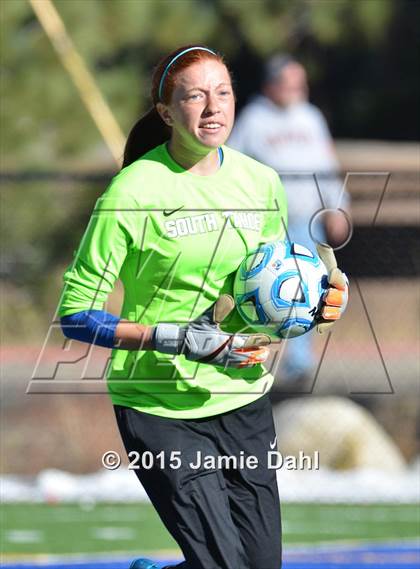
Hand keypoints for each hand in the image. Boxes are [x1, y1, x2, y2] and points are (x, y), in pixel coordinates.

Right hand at [152, 294, 270, 367]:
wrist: (181, 343)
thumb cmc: (194, 330)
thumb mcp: (207, 318)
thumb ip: (218, 309)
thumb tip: (228, 298)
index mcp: (224, 341)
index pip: (245, 342)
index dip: (257, 341)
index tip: (268, 340)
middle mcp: (225, 352)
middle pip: (246, 354)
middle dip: (257, 353)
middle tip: (267, 352)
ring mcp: (221, 359)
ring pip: (240, 361)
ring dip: (251, 360)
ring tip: (260, 359)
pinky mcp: (217, 362)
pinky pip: (232, 365)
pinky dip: (241, 365)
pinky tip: (246, 364)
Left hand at [316, 243, 348, 333]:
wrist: (304, 286)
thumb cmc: (309, 270)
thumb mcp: (315, 261)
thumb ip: (320, 255)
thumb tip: (321, 245)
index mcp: (334, 280)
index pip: (337, 278)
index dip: (336, 277)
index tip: (331, 276)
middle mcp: (336, 293)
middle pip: (339, 296)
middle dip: (336, 297)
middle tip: (327, 297)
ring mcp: (332, 306)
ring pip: (335, 311)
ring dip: (332, 313)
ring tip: (324, 314)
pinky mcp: (326, 317)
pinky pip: (327, 323)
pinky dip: (325, 326)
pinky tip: (319, 329)